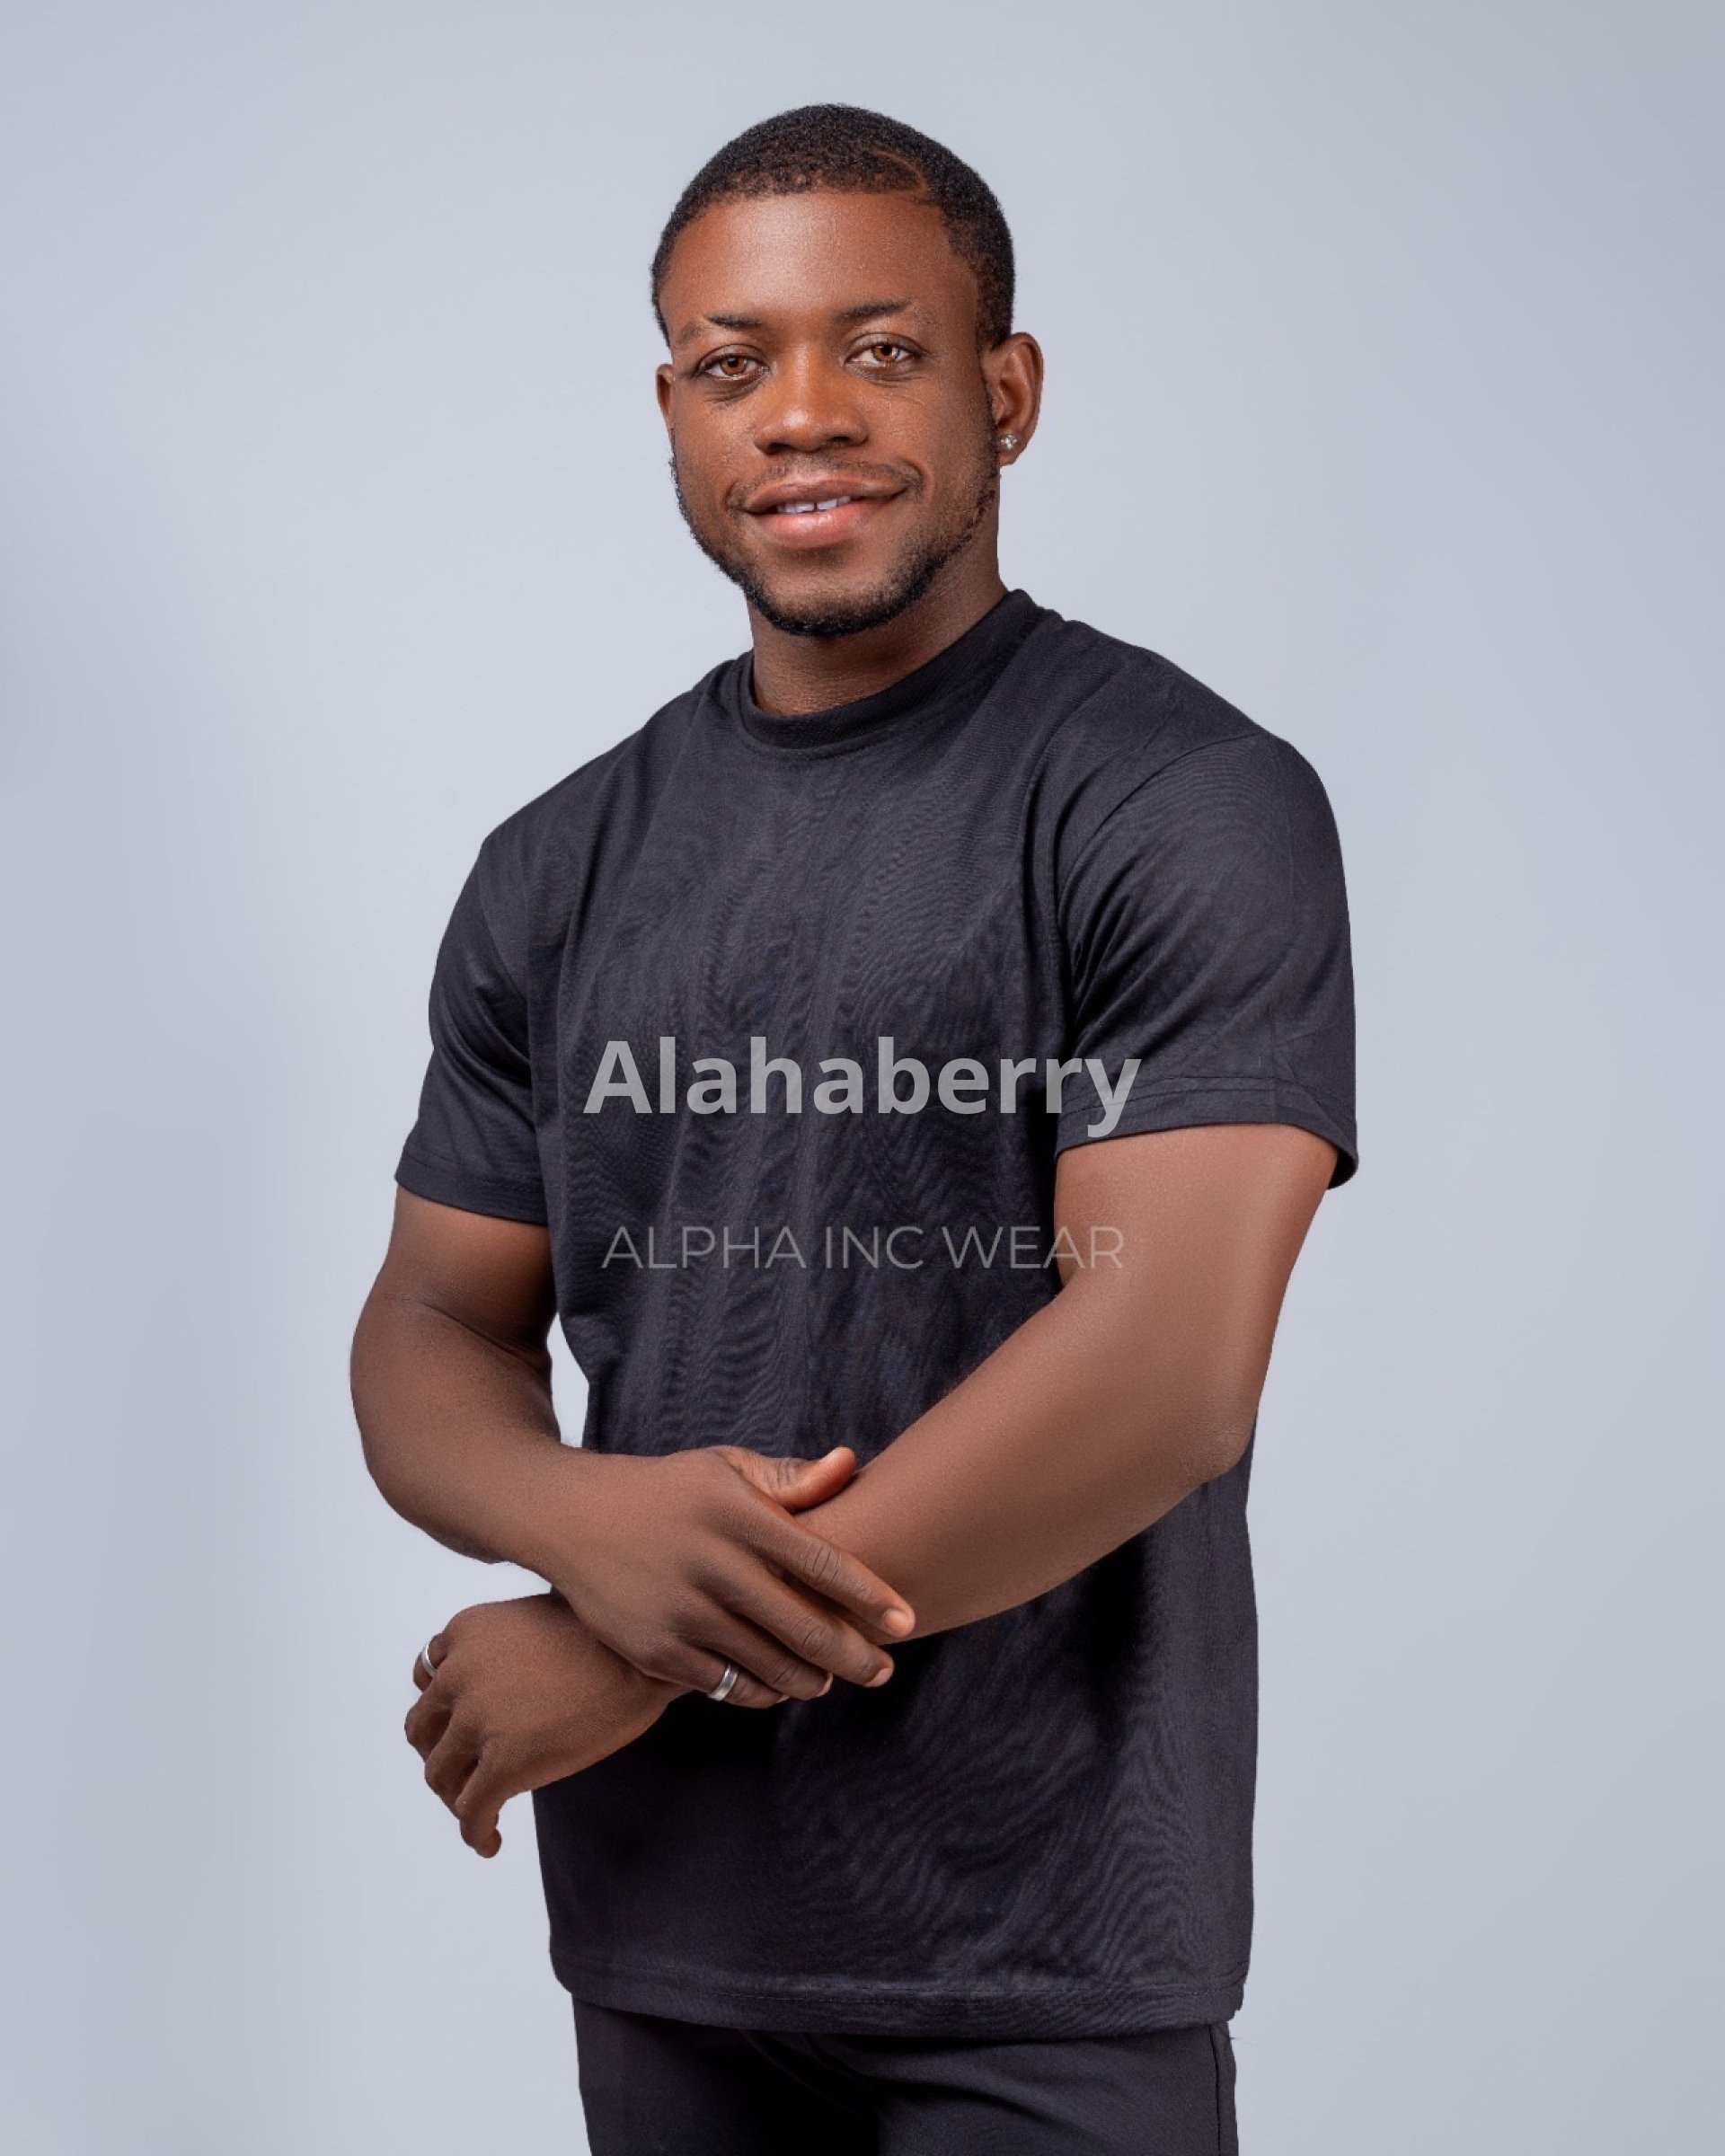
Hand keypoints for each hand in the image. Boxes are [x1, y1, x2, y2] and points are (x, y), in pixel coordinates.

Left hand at [404, 1593, 693, 1857]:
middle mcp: (458, 1673)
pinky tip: (491, 1842)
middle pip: (421, 1729)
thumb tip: (504, 1686)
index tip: (460, 1732)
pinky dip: (474, 1832)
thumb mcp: (538, 1618)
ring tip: (479, 1812)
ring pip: (439, 1774)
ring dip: (455, 1797)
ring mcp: (477, 1719)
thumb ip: (502, 1646)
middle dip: (440, 1755)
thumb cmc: (611, 1633)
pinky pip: (470, 1811)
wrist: (648, 1655)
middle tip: (464, 1777)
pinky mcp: (505, 1762)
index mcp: (465, 1630)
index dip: (443, 1711)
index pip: (427, 1679)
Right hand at [543, 1442, 916, 1703]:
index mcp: (737, 1514)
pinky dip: (759, 1691)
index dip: (870, 1597)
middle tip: (884, 1670)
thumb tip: (851, 1465)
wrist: (570, 1518)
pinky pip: (725, 1686)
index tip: (906, 1621)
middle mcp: (711, 1564)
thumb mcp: (722, 1468)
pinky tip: (778, 1685)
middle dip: (854, 1655)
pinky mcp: (655, 1649)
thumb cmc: (665, 1491)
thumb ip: (788, 1477)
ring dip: (810, 1679)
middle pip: (803, 1625)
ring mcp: (681, 1612)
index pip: (821, 1562)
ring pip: (768, 1665)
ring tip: (829, 1678)